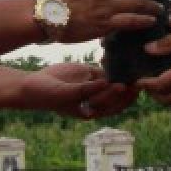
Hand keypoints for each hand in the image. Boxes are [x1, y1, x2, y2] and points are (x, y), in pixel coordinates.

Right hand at [20, 62, 138, 119]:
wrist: (32, 85)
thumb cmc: (49, 95)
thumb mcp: (68, 93)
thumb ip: (88, 89)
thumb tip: (108, 82)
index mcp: (91, 112)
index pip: (113, 106)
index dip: (122, 98)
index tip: (129, 86)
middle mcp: (95, 101)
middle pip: (118, 97)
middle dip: (129, 89)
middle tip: (138, 76)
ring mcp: (93, 87)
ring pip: (113, 83)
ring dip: (122, 76)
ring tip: (132, 66)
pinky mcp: (89, 75)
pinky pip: (104, 71)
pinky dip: (111, 66)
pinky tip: (114, 58)